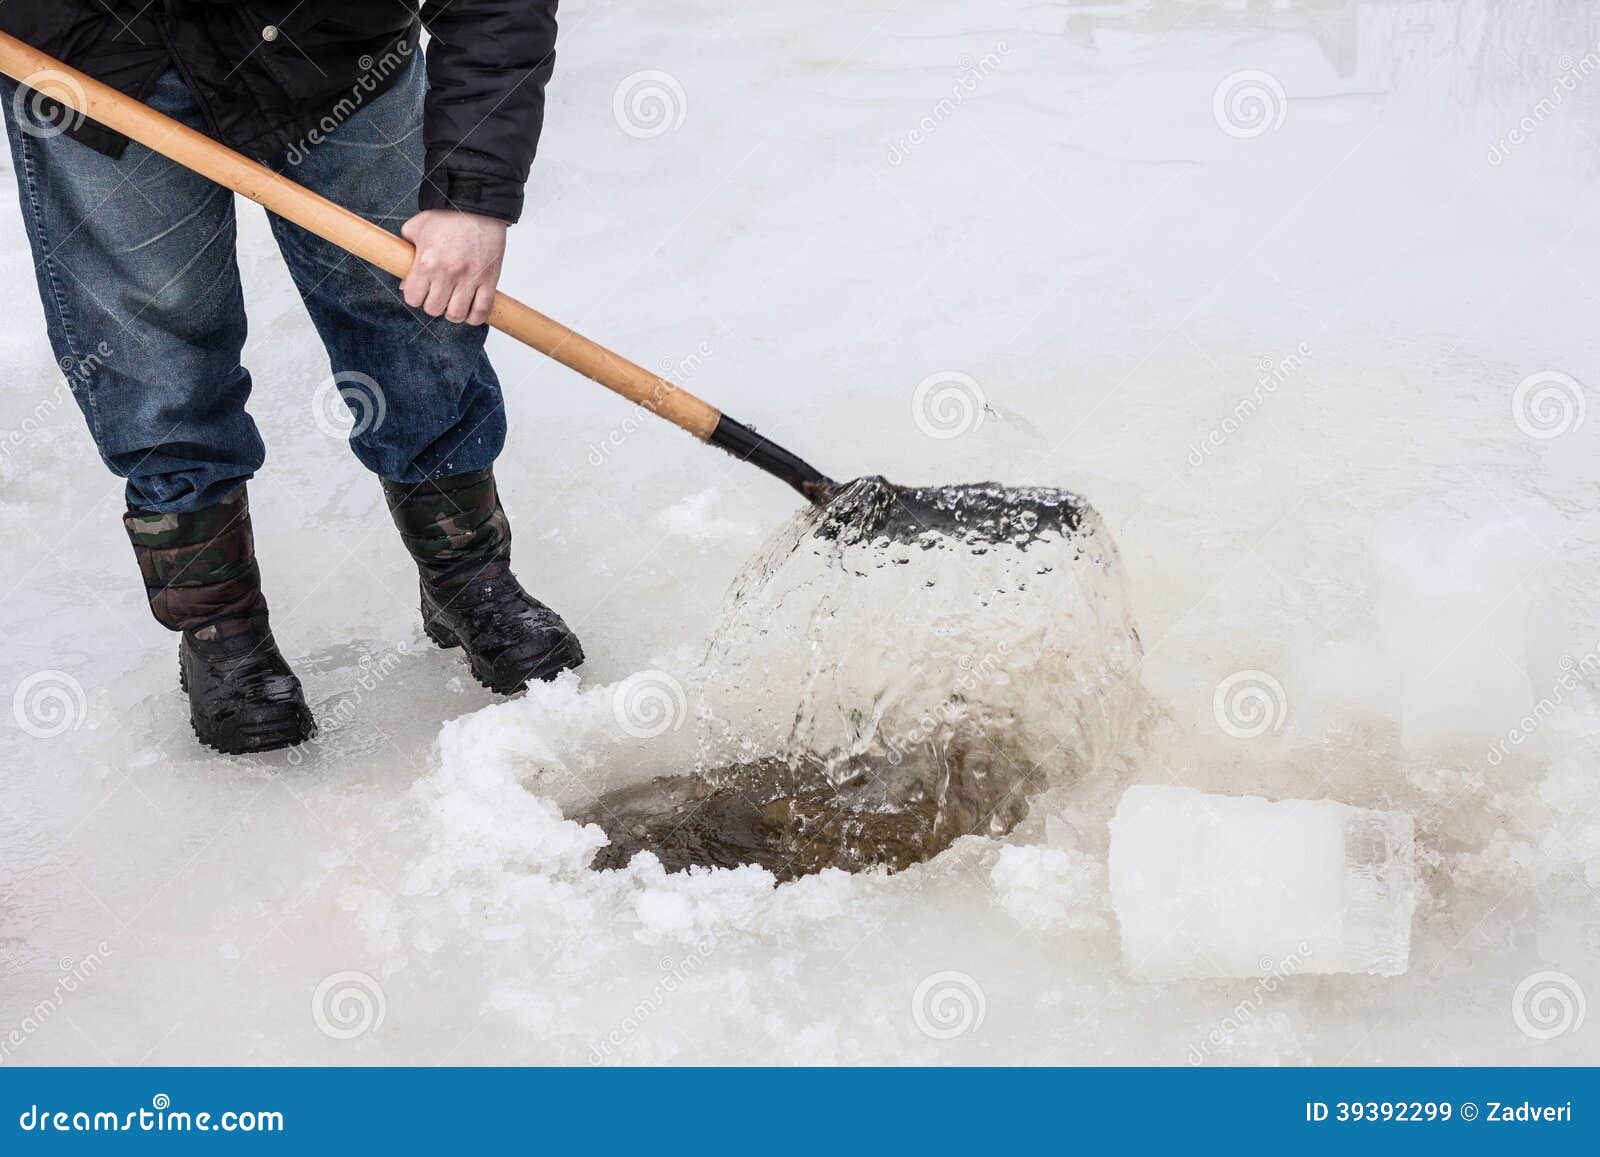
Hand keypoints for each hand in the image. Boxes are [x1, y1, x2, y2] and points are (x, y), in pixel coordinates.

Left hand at [399, 209, 507, 324]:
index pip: (413, 298)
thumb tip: (404, 282)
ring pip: (457, 315)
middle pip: (434, 309)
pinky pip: (482, 310)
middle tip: (439, 295)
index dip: (415, 296)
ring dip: (453, 312)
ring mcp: (470, 278)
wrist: (478, 206)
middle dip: (434, 304)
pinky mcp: (489, 279)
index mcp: (426, 262)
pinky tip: (471, 310)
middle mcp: (447, 273)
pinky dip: (476, 316)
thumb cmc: (448, 215)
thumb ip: (406, 253)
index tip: (421, 291)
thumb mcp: (417, 228)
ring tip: (455, 303)